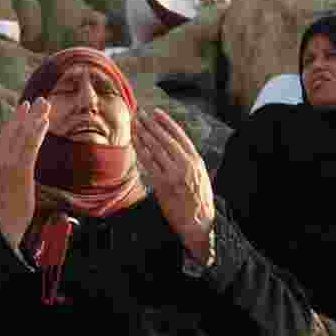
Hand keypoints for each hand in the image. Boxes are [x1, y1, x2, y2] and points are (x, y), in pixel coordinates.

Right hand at [0, 98, 50, 250]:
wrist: (3, 225)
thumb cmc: (7, 208)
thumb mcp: (7, 185)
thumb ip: (11, 172)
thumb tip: (18, 162)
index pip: (6, 134)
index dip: (16, 119)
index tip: (24, 106)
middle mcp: (0, 160)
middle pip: (15, 130)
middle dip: (28, 114)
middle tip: (40, 99)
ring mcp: (9, 165)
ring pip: (23, 135)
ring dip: (35, 118)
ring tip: (46, 105)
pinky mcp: (20, 172)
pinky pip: (30, 148)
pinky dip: (37, 133)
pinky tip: (44, 122)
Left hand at [132, 108, 215, 262]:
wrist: (198, 222)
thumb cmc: (199, 199)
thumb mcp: (201, 175)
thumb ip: (190, 160)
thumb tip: (176, 144)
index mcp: (196, 160)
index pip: (180, 136)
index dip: (166, 122)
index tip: (156, 112)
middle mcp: (186, 165)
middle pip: (165, 139)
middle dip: (151, 125)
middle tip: (140, 114)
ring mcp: (174, 174)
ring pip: (155, 149)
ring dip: (143, 135)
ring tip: (135, 125)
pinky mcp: (163, 185)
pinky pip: (149, 164)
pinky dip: (141, 151)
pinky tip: (134, 143)